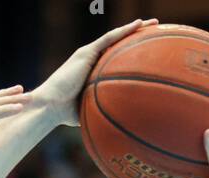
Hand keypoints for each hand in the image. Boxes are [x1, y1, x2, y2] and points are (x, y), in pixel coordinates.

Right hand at [31, 18, 157, 125]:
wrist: (51, 106)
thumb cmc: (67, 113)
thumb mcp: (90, 108)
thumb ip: (102, 108)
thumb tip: (118, 122)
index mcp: (93, 70)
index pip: (115, 57)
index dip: (131, 52)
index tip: (149, 51)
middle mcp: (91, 58)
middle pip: (119, 44)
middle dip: (138, 37)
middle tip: (157, 32)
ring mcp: (89, 54)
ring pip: (117, 36)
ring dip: (136, 29)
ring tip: (154, 24)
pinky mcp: (86, 52)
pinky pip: (110, 38)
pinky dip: (125, 30)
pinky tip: (139, 24)